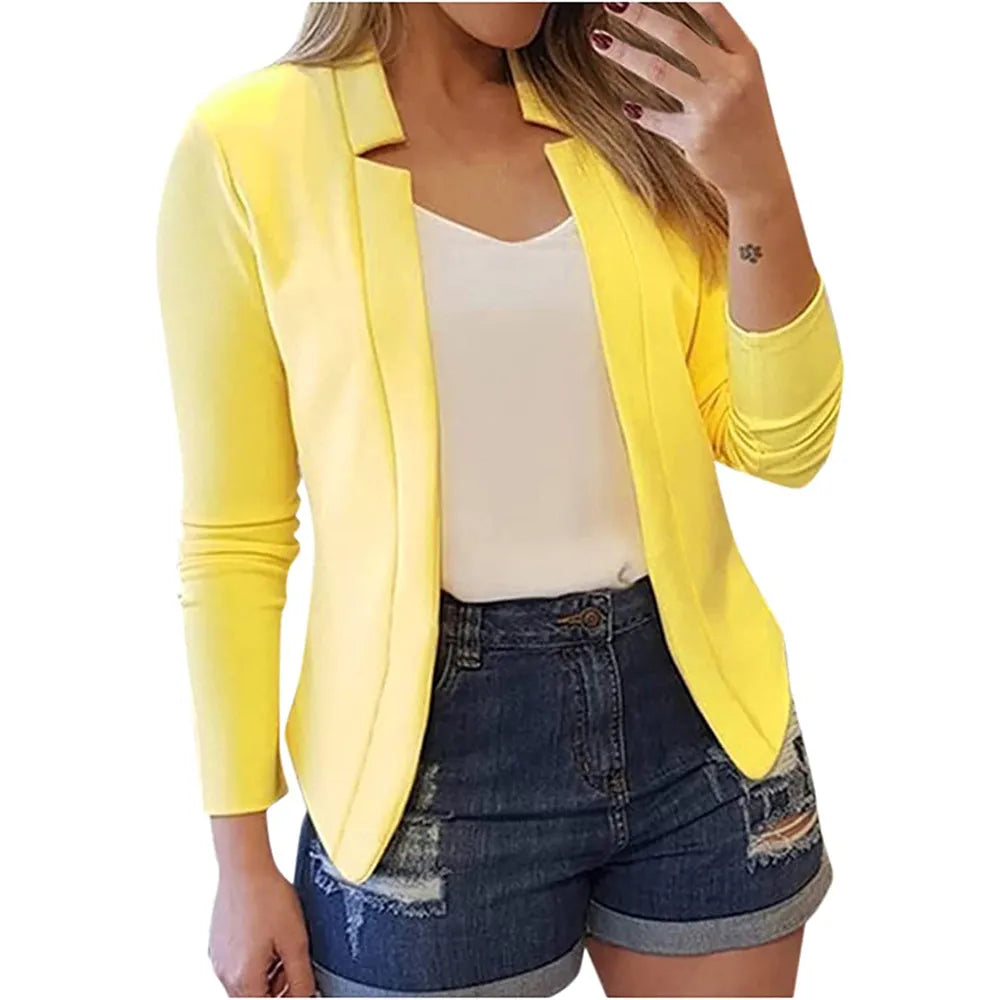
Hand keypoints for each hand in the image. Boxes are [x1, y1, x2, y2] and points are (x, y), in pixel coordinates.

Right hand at [209, 861, 315, 996]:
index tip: (299, 986)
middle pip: (255, 997)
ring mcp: (219, 960)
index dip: (289, 997)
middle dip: (278, 988)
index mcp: (244, 979)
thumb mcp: (295, 941)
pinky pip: (237, 965)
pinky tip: (267, 936)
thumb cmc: (267, 897)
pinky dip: (254, 960)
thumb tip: (307, 996)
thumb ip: (301, 978)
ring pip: (246, 982)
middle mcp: (225, 974)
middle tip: (293, 964)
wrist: (245, 867)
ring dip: (267, 975)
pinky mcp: (217, 945)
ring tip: (282, 946)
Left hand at [590, 2, 790, 203]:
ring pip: (658, 71)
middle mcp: (731, 77)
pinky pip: (656, 119)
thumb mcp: (745, 81)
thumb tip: (674, 28)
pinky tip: (628, 107)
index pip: (713, 11)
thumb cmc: (748, 124)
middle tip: (613, 3)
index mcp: (746, 57)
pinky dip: (639, 112)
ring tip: (599, 41)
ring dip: (624, 53)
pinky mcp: (694, 137)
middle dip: (642, 15)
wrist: (759, 175)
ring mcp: (712, 107)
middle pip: (678, 36)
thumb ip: (719, 54)